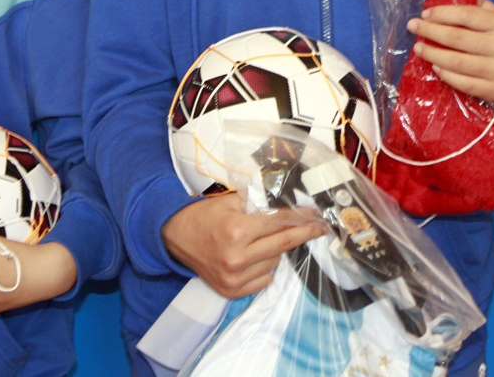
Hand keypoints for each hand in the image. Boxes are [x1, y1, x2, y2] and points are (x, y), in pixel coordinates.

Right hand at [160, 193, 326, 298]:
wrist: (175, 236)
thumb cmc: (203, 215)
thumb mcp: (229, 202)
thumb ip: (258, 204)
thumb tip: (289, 204)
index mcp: (237, 231)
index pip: (278, 223)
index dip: (300, 218)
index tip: (317, 217)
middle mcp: (237, 258)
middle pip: (282, 244)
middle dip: (302, 234)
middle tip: (318, 227)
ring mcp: (235, 278)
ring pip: (275, 263)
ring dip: (276, 249)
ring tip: (262, 239)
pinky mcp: (232, 291)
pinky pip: (264, 280)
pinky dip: (265, 267)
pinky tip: (254, 256)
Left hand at [408, 0, 493, 116]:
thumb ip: (478, 9)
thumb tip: (446, 0)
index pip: (466, 16)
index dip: (442, 14)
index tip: (424, 14)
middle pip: (456, 38)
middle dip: (429, 31)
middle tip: (412, 26)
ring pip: (456, 62)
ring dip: (432, 54)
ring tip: (418, 48)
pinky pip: (463, 83)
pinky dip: (445, 74)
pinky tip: (435, 66)